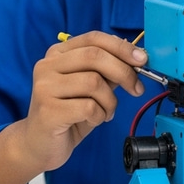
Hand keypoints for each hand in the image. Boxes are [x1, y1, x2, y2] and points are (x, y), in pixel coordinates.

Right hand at [22, 31, 147, 172]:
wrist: (40, 145)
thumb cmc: (71, 112)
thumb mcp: (93, 87)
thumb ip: (109, 70)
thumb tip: (137, 57)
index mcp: (59, 53)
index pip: (94, 38)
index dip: (122, 47)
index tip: (142, 59)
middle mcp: (47, 66)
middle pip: (95, 57)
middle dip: (124, 72)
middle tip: (137, 89)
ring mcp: (44, 87)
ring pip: (94, 82)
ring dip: (111, 100)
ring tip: (106, 111)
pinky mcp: (47, 110)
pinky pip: (89, 107)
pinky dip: (100, 115)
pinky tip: (94, 120)